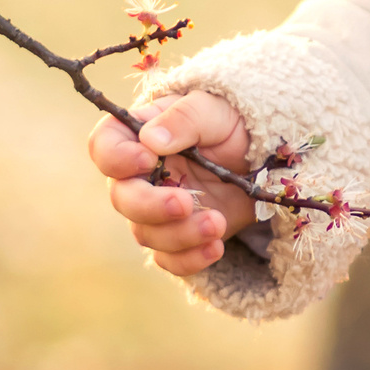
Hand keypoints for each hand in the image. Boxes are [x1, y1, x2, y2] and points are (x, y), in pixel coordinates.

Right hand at [87, 87, 257, 278]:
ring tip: (217, 223)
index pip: (104, 147)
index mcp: (140, 137)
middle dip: (150, 206)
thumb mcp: (215, 110)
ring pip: (146, 233)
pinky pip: (169, 259)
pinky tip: (215, 248)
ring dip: (180, 234)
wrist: (265, 159)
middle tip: (184, 203)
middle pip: (122, 198)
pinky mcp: (180, 236)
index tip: (148, 160)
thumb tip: (150, 140)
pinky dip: (189, 259)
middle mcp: (142, 176)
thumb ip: (184, 119)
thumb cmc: (233, 124)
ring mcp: (159, 209)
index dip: (116, 158)